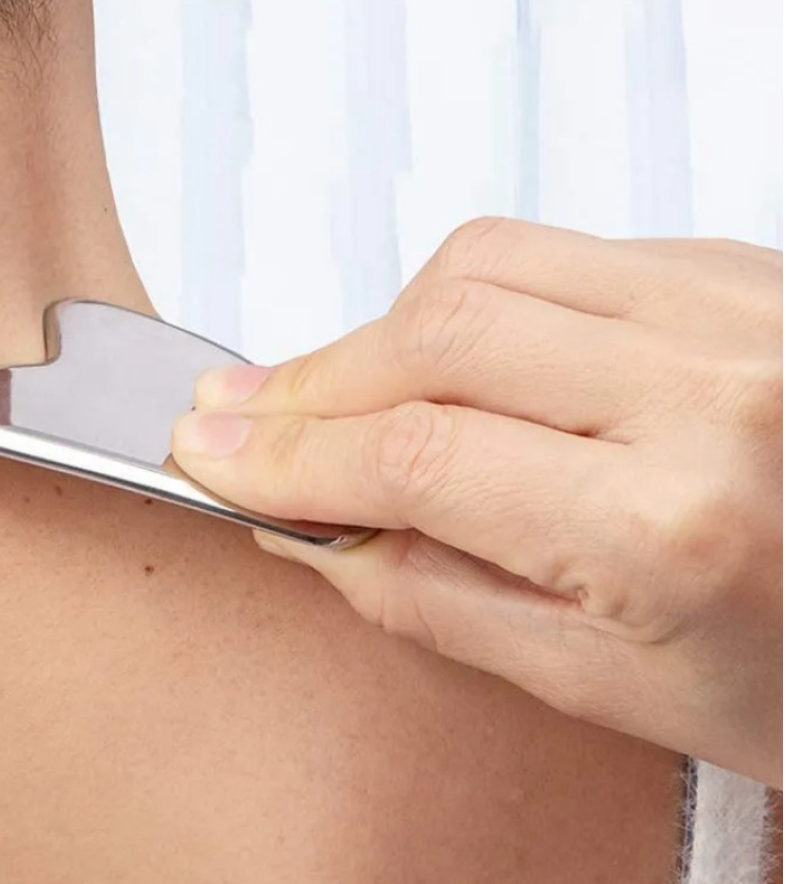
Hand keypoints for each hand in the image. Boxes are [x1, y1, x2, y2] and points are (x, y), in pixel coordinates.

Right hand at [172, 219, 782, 785]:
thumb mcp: (608, 687)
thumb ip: (431, 596)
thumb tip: (308, 525)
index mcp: (675, 528)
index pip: (414, 456)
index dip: (285, 453)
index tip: (208, 449)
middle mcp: (712, 388)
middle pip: (437, 329)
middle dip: (311, 376)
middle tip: (241, 413)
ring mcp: (736, 305)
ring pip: (485, 261)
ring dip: (381, 324)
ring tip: (334, 386)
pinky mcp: (736, 264)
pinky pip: (558, 253)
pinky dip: (472, 298)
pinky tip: (452, 356)